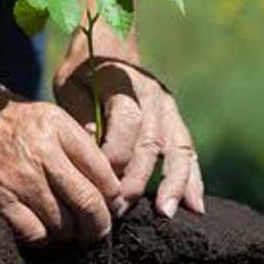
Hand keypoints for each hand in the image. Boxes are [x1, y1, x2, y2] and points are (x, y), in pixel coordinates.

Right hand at [0, 77, 120, 245]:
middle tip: (100, 229)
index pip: (102, 170)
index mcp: (59, 128)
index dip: (114, 194)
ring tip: (73, 231)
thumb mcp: (49, 116)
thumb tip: (106, 176)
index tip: (114, 204)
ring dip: (72, 233)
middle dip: (100, 223)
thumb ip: (78, 142)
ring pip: (62, 222)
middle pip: (87, 201)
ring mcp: (20, 177)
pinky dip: (44, 237)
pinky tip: (44, 230)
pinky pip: (33, 231)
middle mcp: (43, 152)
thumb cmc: (11, 119)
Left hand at [54, 56, 204, 218]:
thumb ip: (81, 119)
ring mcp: (168, 108)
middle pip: (151, 144)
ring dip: (173, 185)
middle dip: (135, 181)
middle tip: (118, 210)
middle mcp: (153, 96)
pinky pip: (187, 151)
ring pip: (178, 150)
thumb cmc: (83, 72)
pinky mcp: (175, 120)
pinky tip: (193, 205)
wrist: (109, 49)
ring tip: (165, 214)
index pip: (127, 124)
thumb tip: (94, 158)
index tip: (99, 183)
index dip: (114, 156)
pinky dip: (192, 178)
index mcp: (125, 83)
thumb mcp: (70, 87)